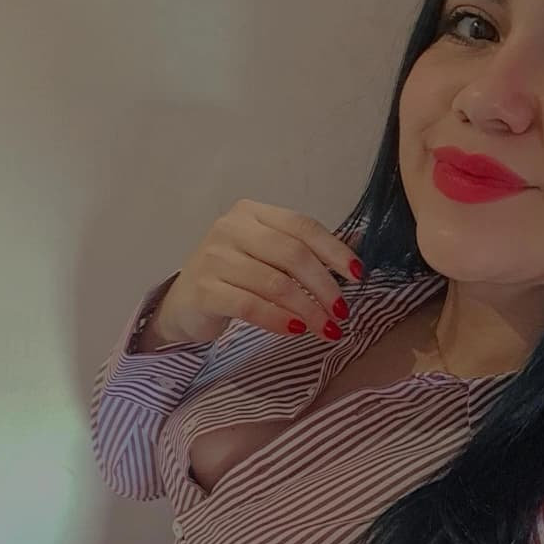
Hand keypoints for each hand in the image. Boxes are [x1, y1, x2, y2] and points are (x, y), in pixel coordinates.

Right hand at [150, 198, 363, 344]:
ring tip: (328, 329)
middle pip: (292, 254)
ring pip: (275, 283)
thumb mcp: (268, 255)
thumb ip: (306, 250)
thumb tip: (359, 248)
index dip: (334, 250)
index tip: (358, 276)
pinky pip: (251, 306)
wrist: (184, 304)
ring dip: (308, 310)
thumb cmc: (234, 278)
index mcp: (251, 212)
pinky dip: (279, 320)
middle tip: (343, 313)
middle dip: (325, 286)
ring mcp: (213, 257)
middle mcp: (230, 228)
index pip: (302, 226)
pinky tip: (297, 331)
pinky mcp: (204, 290)